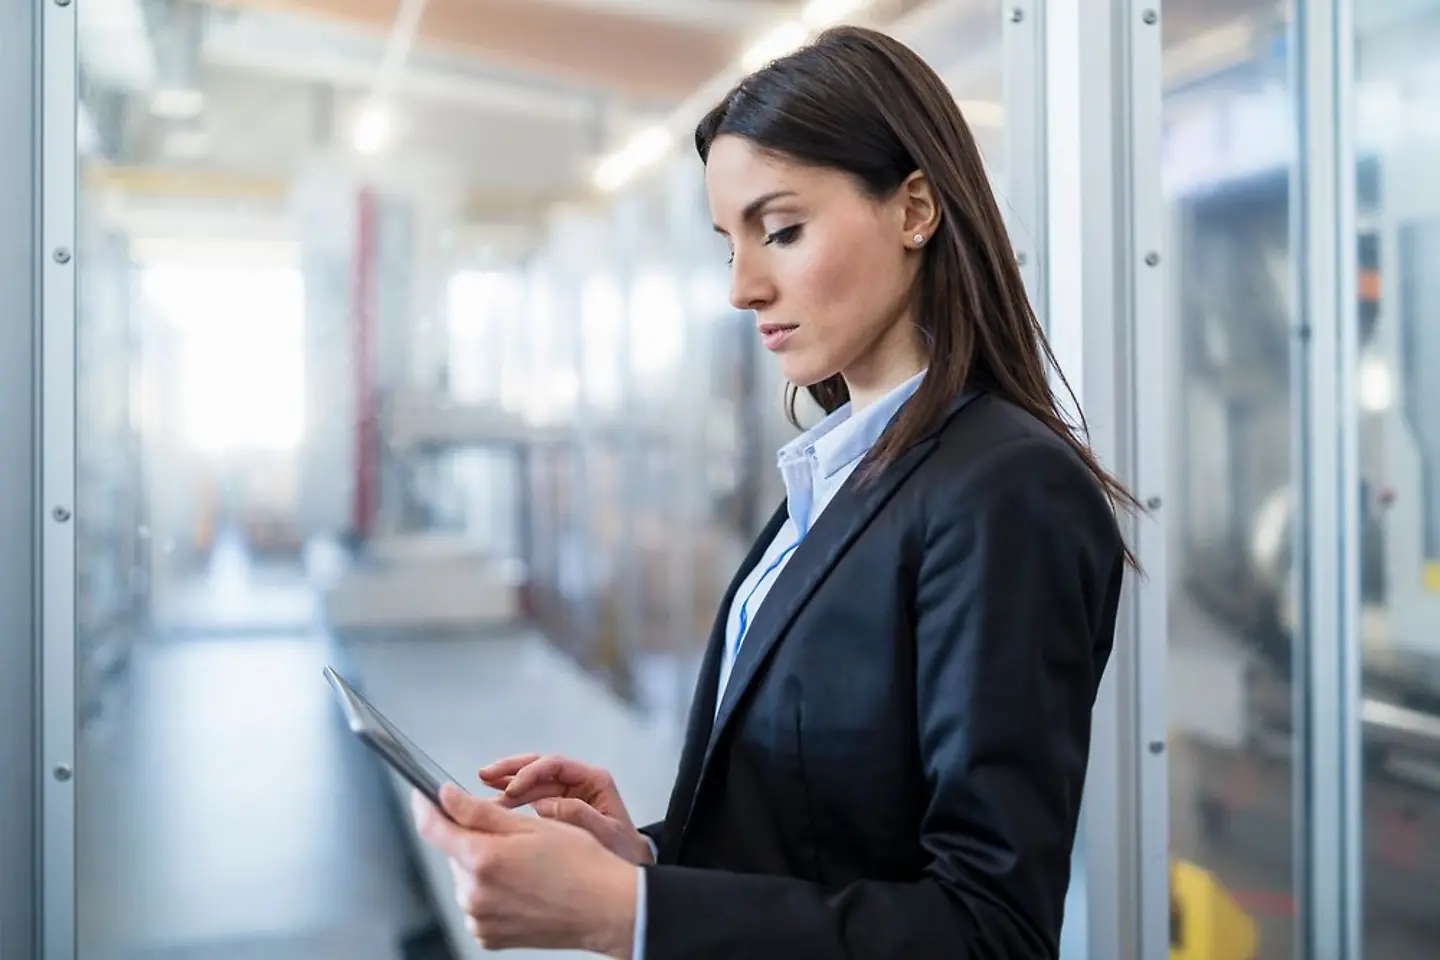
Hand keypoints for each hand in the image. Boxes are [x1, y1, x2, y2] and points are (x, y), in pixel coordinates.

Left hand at [412, 785, 636, 957]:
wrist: (605, 909)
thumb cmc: (577, 863)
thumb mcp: (530, 825)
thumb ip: (478, 811)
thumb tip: (443, 796)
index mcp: (482, 859)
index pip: (433, 828)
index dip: (426, 806)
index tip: (424, 794)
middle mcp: (473, 894)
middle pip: (455, 853)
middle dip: (474, 839)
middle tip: (515, 837)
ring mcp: (479, 919)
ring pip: (467, 878)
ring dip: (484, 866)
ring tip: (526, 867)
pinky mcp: (488, 937)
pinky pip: (478, 904)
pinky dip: (492, 892)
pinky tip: (522, 888)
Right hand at [480, 754, 653, 865]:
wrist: (630, 867)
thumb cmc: (623, 851)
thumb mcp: (606, 833)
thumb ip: (578, 816)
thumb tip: (544, 805)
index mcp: (594, 780)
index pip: (556, 765)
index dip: (531, 773)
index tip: (511, 790)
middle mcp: (579, 782)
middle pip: (540, 766)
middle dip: (512, 769)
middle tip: (485, 776)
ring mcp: (567, 793)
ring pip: (532, 779)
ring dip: (507, 781)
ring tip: (483, 784)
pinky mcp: (557, 806)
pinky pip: (531, 796)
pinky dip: (512, 797)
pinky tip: (493, 801)